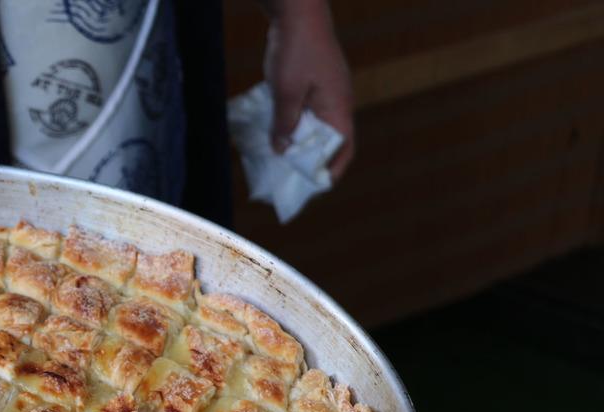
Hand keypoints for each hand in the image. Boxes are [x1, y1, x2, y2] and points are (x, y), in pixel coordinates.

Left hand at [262, 0, 354, 178]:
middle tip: (286, 178)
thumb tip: (282, 150)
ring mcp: (326, 94)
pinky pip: (305, 112)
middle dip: (308, 162)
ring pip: (314, 127)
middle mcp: (337, 104)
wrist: (297, 11)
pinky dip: (292, 125)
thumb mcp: (286, 92)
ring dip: (297, 143)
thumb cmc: (296, 50)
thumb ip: (284, 124)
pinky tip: (272, 133)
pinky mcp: (313, 85)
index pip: (343, 150)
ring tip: (276, 160)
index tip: (310, 188)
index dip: (330, 172)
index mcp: (339, 109)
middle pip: (327, 142)